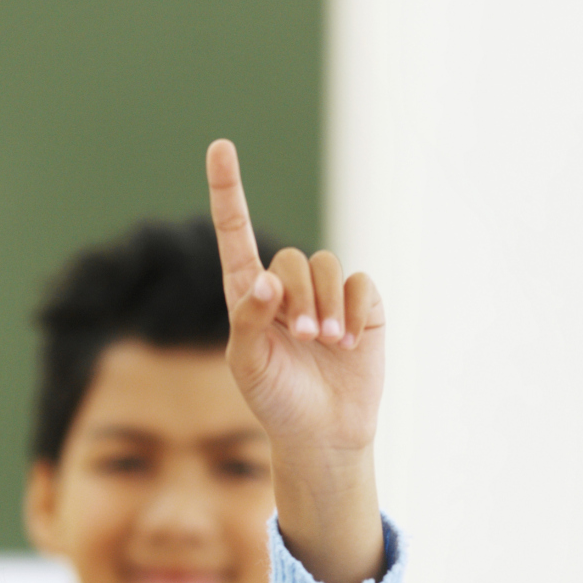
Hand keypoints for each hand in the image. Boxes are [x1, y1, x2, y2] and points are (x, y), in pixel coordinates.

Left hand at [208, 140, 385, 582]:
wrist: (323, 434)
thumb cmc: (276, 401)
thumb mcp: (249, 366)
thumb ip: (250, 319)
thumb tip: (264, 278)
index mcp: (248, 295)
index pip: (235, 233)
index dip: (229, 190)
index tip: (220, 148)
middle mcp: (287, 287)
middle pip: (290, 258)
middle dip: (298, 296)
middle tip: (305, 337)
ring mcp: (326, 296)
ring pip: (328, 266)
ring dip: (326, 305)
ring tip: (326, 344)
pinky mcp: (362, 307)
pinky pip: (361, 284)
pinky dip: (355, 310)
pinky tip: (350, 341)